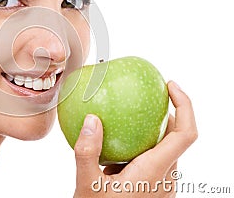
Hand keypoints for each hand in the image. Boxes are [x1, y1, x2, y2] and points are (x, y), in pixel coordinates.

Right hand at [73, 81, 196, 196]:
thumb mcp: (87, 187)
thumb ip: (87, 153)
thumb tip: (92, 120)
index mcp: (155, 171)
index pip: (185, 133)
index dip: (185, 104)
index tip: (170, 85)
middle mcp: (166, 177)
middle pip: (176, 136)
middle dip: (163, 112)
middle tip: (143, 96)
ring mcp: (162, 184)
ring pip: (165, 148)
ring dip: (151, 130)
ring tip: (124, 121)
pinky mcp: (154, 188)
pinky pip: (155, 158)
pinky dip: (142, 144)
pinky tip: (117, 148)